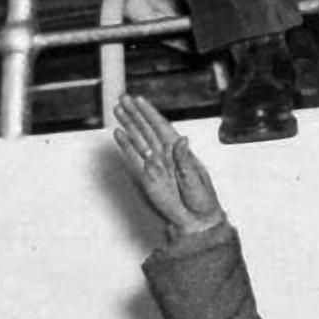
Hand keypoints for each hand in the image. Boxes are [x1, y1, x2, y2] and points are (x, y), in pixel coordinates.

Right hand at [110, 93, 226, 238]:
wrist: (195, 219)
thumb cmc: (201, 197)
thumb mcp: (195, 178)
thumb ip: (184, 159)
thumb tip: (182, 140)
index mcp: (179, 150)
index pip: (161, 126)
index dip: (150, 112)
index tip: (139, 99)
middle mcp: (165, 154)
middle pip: (146, 129)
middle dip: (134, 114)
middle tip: (122, 98)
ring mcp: (154, 164)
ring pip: (138, 140)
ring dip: (128, 125)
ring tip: (117, 111)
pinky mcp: (146, 177)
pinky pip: (134, 159)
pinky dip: (126, 146)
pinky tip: (118, 134)